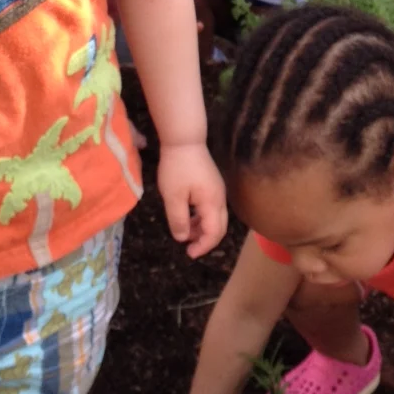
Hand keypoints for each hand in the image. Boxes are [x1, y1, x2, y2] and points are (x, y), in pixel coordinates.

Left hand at [156, 141, 226, 257]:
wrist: (184, 140)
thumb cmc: (177, 168)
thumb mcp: (173, 196)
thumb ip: (178, 219)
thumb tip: (182, 238)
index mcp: (212, 203)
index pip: (214, 232)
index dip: (203, 246)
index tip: (189, 253)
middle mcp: (220, 198)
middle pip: (219, 227)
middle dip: (205, 240)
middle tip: (189, 248)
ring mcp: (217, 190)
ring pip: (215, 217)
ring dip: (201, 228)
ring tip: (184, 232)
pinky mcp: (212, 184)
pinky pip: (210, 207)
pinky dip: (200, 217)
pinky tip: (187, 216)